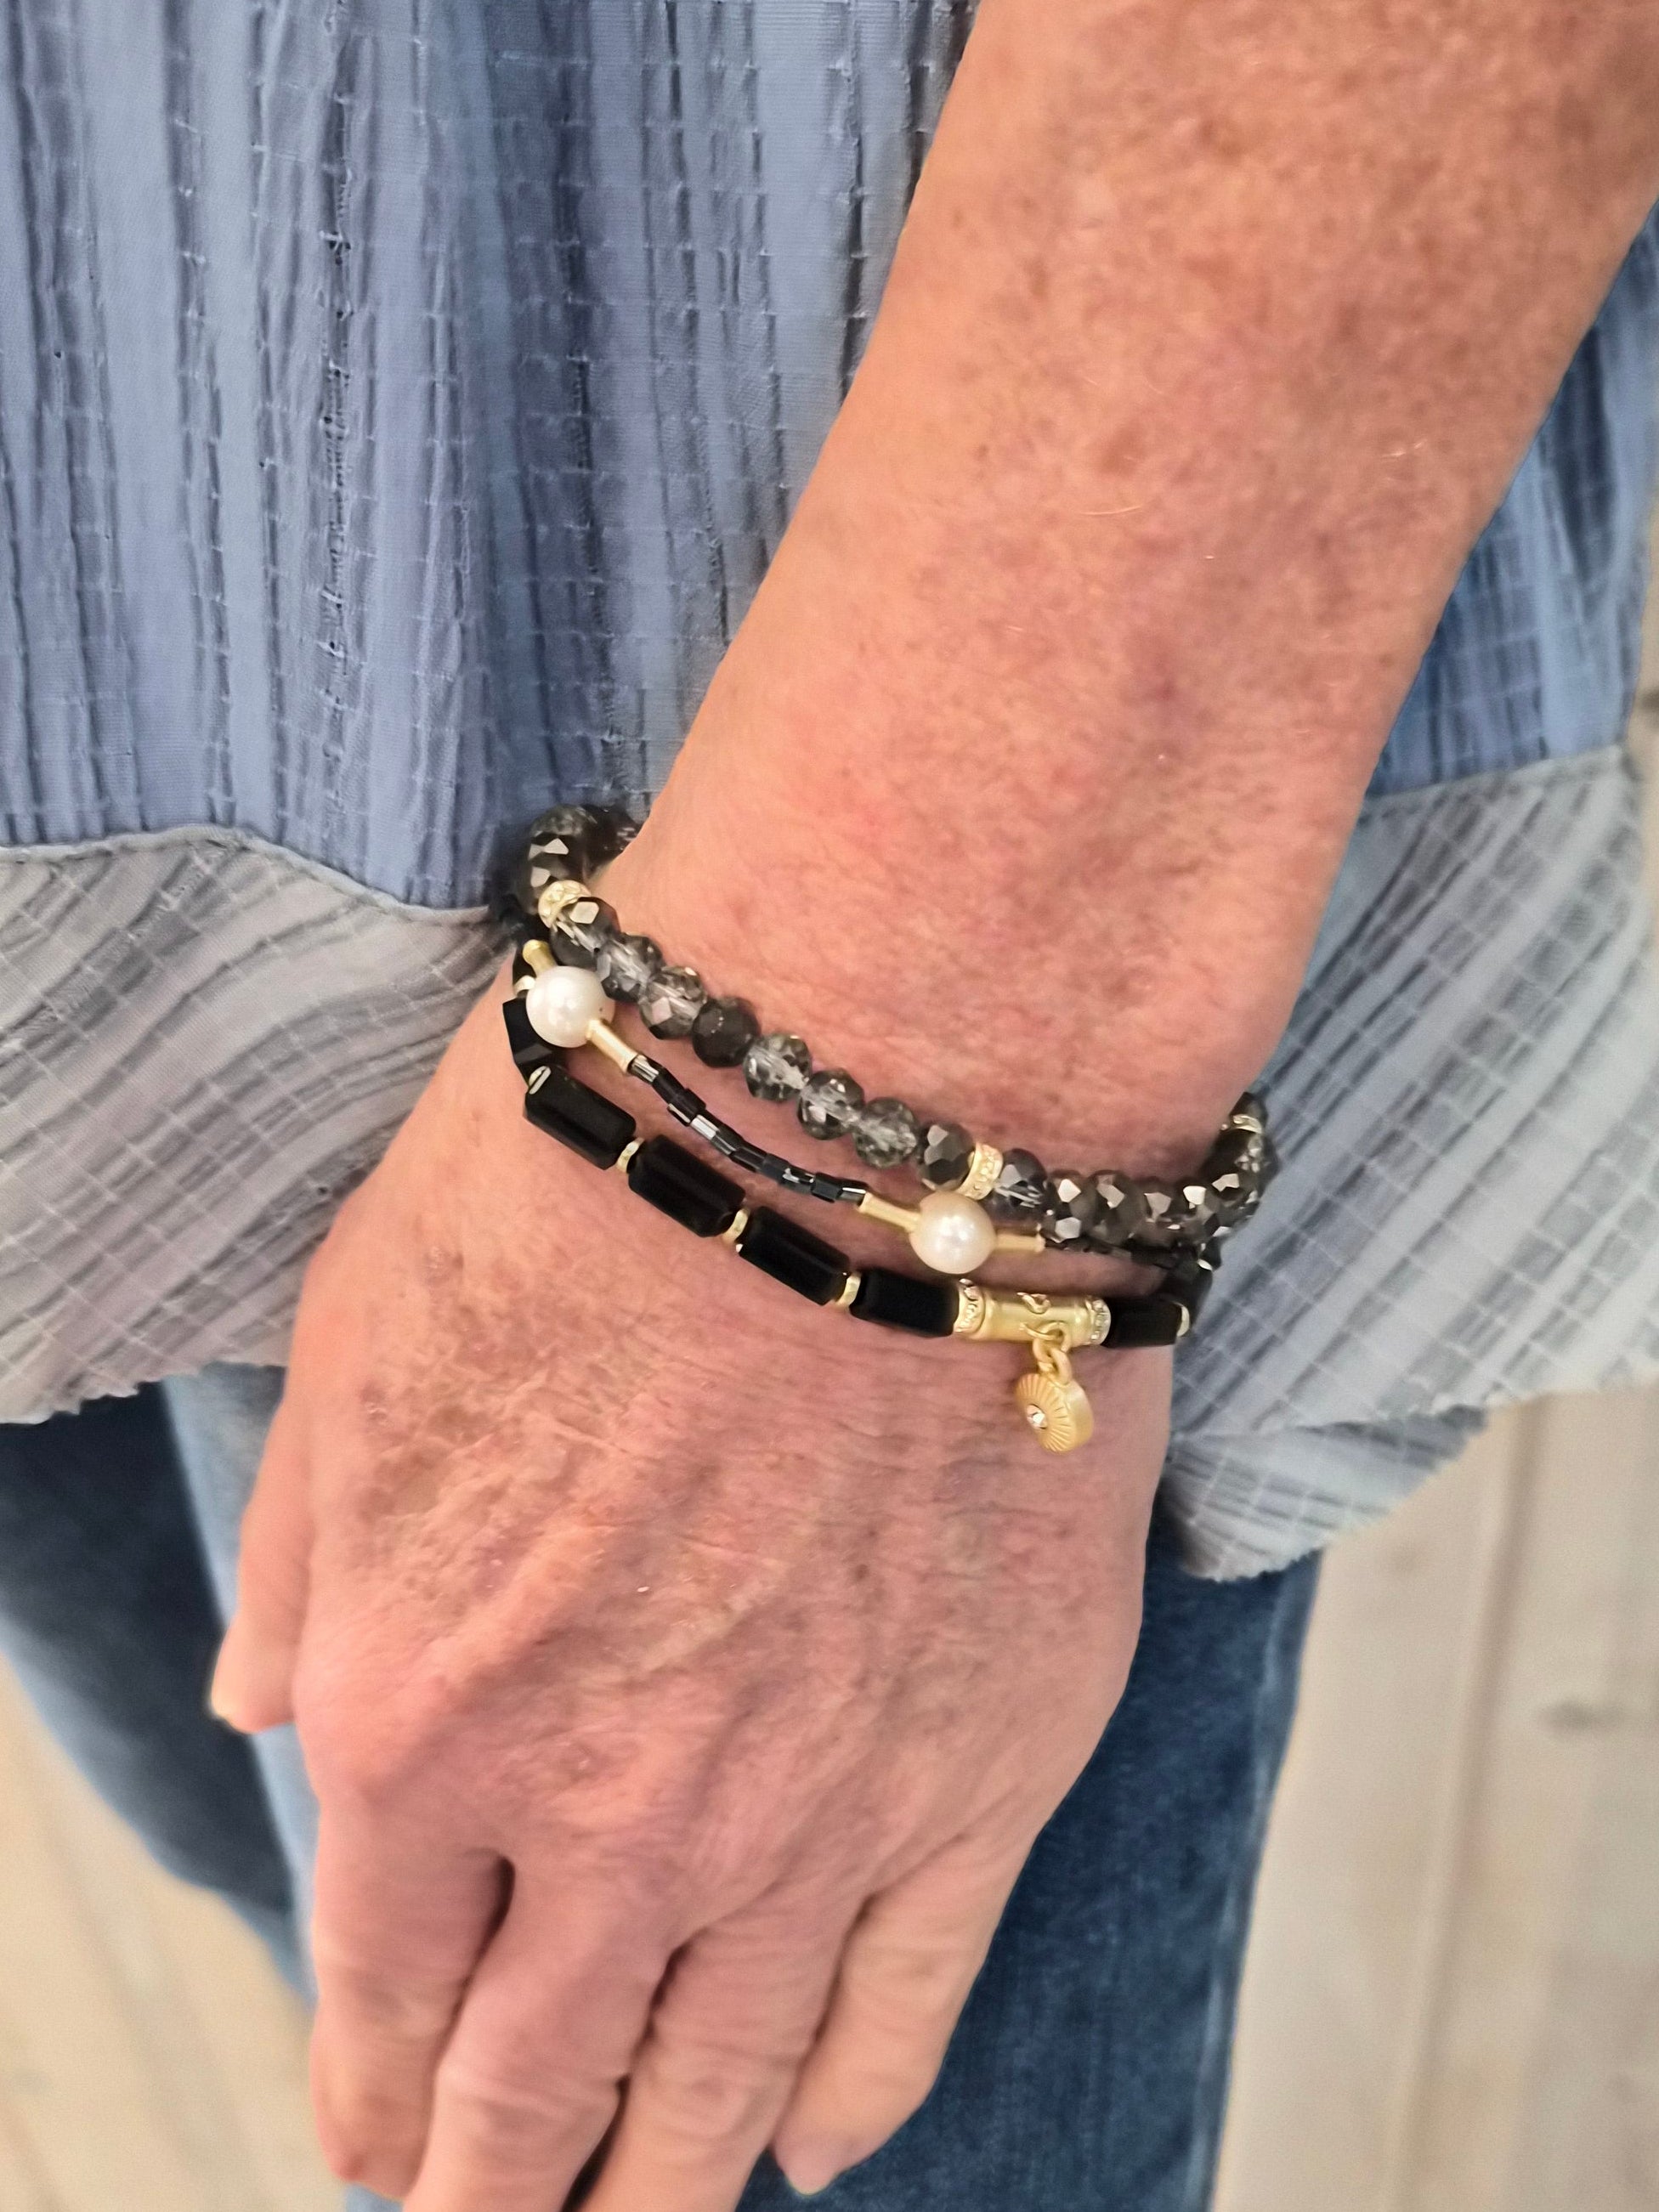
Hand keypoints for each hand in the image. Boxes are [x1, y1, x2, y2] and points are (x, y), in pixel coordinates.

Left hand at [213, 977, 1169, 2209]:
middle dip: (494, 2189)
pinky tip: (811, 2143)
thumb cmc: (592, 1184)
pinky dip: (848, 2100)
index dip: (372, 2089)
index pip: (380, 1976)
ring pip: (718, 2084)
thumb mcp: (358, 1336)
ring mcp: (812, 1815)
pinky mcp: (984, 1772)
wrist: (865, 1114)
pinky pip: (908, 2003)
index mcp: (421, 1710)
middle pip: (540, 2084)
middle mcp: (607, 1813)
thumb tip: (266, 1712)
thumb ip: (306, 1556)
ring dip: (656, 2190)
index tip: (377, 2149)